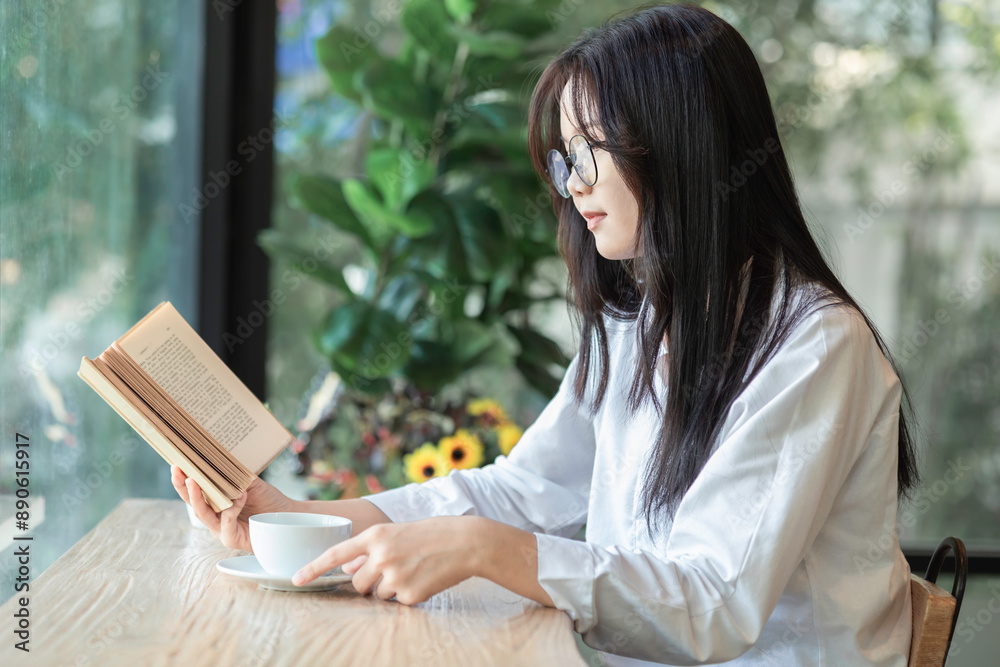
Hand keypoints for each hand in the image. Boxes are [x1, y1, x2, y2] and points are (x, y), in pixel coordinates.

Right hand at [170, 464, 296, 552]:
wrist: (288, 516)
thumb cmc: (268, 501)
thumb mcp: (250, 483)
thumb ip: (235, 474)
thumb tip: (221, 456)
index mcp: (215, 504)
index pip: (194, 492)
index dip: (182, 480)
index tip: (176, 464)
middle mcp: (214, 518)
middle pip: (192, 503)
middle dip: (183, 487)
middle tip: (178, 471)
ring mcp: (221, 530)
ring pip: (204, 514)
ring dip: (198, 498)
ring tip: (194, 481)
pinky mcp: (231, 539)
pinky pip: (225, 524)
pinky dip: (231, 509)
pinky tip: (239, 496)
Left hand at [290, 516, 481, 604]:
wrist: (467, 542)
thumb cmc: (433, 534)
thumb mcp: (397, 533)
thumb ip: (371, 549)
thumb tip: (348, 567)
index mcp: (376, 535)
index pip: (336, 553)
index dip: (313, 568)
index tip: (295, 579)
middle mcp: (381, 555)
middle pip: (357, 582)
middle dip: (368, 582)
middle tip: (393, 570)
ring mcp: (395, 576)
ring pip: (377, 595)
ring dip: (391, 589)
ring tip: (414, 570)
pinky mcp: (410, 595)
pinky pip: (398, 603)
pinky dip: (409, 596)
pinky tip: (425, 579)